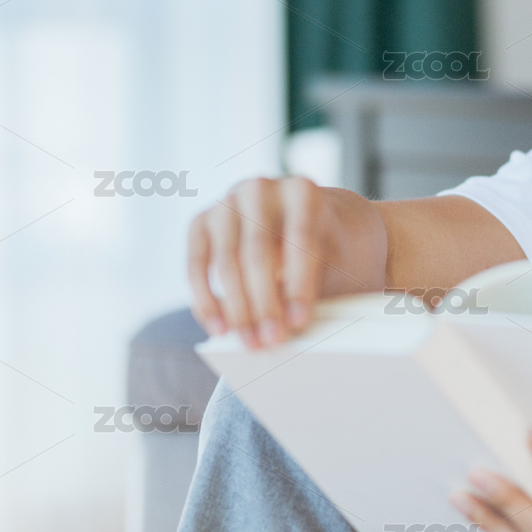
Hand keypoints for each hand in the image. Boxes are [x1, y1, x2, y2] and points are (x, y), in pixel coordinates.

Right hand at [186, 177, 385, 347]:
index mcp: (302, 190)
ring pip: (226, 260)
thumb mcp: (334, 259)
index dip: (299, 284)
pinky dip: (206, 299)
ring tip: (250, 342)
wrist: (310, 221)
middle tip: (273, 339)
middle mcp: (261, 189)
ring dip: (237, 308)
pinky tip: (219, 328)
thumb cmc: (326, 246)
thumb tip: (289, 324)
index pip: (299, 238)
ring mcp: (228, 202)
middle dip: (264, 302)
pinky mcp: (202, 222)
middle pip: (259, 251)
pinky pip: (196, 263)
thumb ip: (314, 283)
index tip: (299, 322)